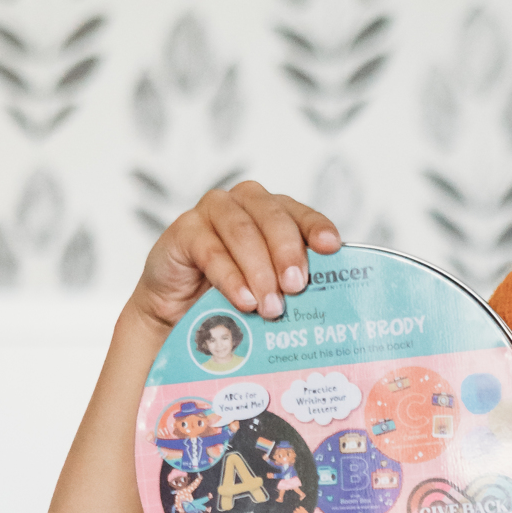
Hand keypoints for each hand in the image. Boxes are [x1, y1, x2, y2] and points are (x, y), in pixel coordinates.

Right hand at [130, 181, 340, 334]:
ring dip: (260, 271)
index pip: (301, 214)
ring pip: (243, 232)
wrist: (180, 309)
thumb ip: (292, 283)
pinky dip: (230, 277)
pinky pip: (210, 250)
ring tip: (271, 307)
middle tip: (296, 286)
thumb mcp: (269, 288)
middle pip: (273, 217)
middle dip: (288, 252)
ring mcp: (213, 212)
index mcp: (275, 212)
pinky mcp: (184, 230)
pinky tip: (244, 300)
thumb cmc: (234, 295)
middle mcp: (246, 203)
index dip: (316, 227)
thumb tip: (329, 301)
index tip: (330, 246)